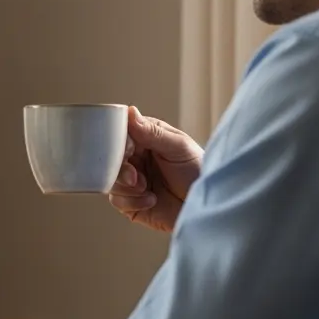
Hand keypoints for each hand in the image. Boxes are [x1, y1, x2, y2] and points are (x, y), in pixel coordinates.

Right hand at [108, 106, 203, 232]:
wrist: (208, 206)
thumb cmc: (199, 172)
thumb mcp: (179, 147)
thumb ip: (153, 132)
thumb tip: (130, 112)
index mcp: (146, 138)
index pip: (120, 134)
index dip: (116, 143)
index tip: (126, 152)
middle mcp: (137, 158)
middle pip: (110, 159)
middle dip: (120, 169)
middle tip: (135, 176)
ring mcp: (133, 181)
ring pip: (110, 180)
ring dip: (127, 187)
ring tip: (146, 188)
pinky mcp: (132, 203)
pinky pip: (117, 200)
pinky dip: (132, 202)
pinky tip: (151, 200)